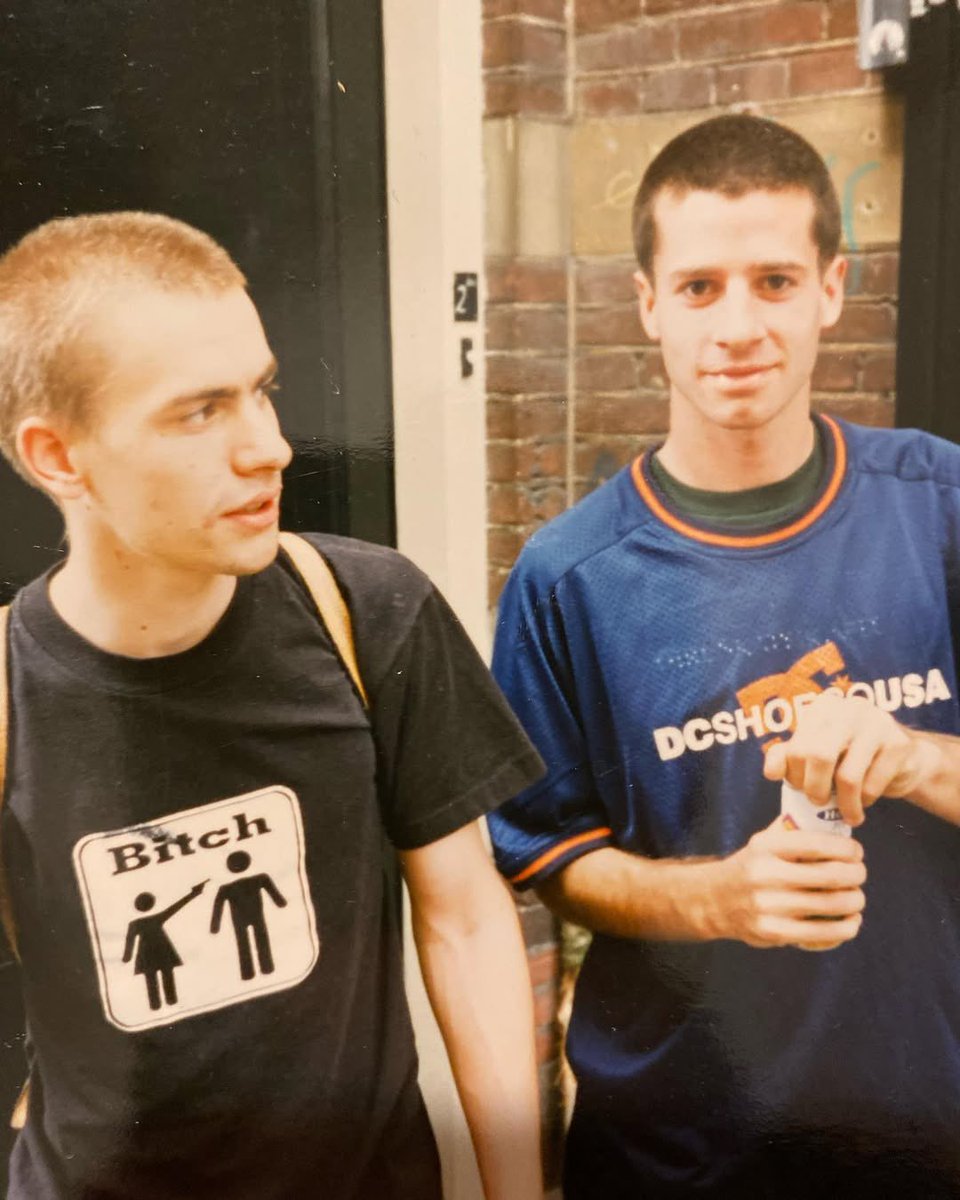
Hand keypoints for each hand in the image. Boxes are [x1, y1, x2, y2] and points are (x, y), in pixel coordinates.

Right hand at [709, 818, 865, 948]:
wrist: (716, 900)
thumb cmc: (752, 868)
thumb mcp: (763, 842)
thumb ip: (793, 830)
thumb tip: (832, 817)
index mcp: (766, 847)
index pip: (817, 844)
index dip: (846, 848)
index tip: (856, 852)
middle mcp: (766, 874)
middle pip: (831, 875)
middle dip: (856, 874)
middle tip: (860, 873)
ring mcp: (769, 906)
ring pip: (832, 904)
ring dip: (855, 900)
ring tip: (857, 897)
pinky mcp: (775, 932)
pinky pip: (824, 932)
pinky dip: (847, 927)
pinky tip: (851, 921)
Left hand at [763, 692, 940, 824]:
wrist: (904, 760)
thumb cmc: (851, 758)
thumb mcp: (816, 752)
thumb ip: (788, 757)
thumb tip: (771, 772)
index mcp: (822, 709)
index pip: (795, 748)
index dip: (794, 776)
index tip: (801, 789)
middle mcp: (848, 709)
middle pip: (818, 756)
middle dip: (814, 789)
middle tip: (818, 803)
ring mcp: (876, 723)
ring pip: (847, 776)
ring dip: (844, 804)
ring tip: (847, 815)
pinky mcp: (898, 744)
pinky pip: (872, 785)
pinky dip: (865, 801)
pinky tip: (865, 802)